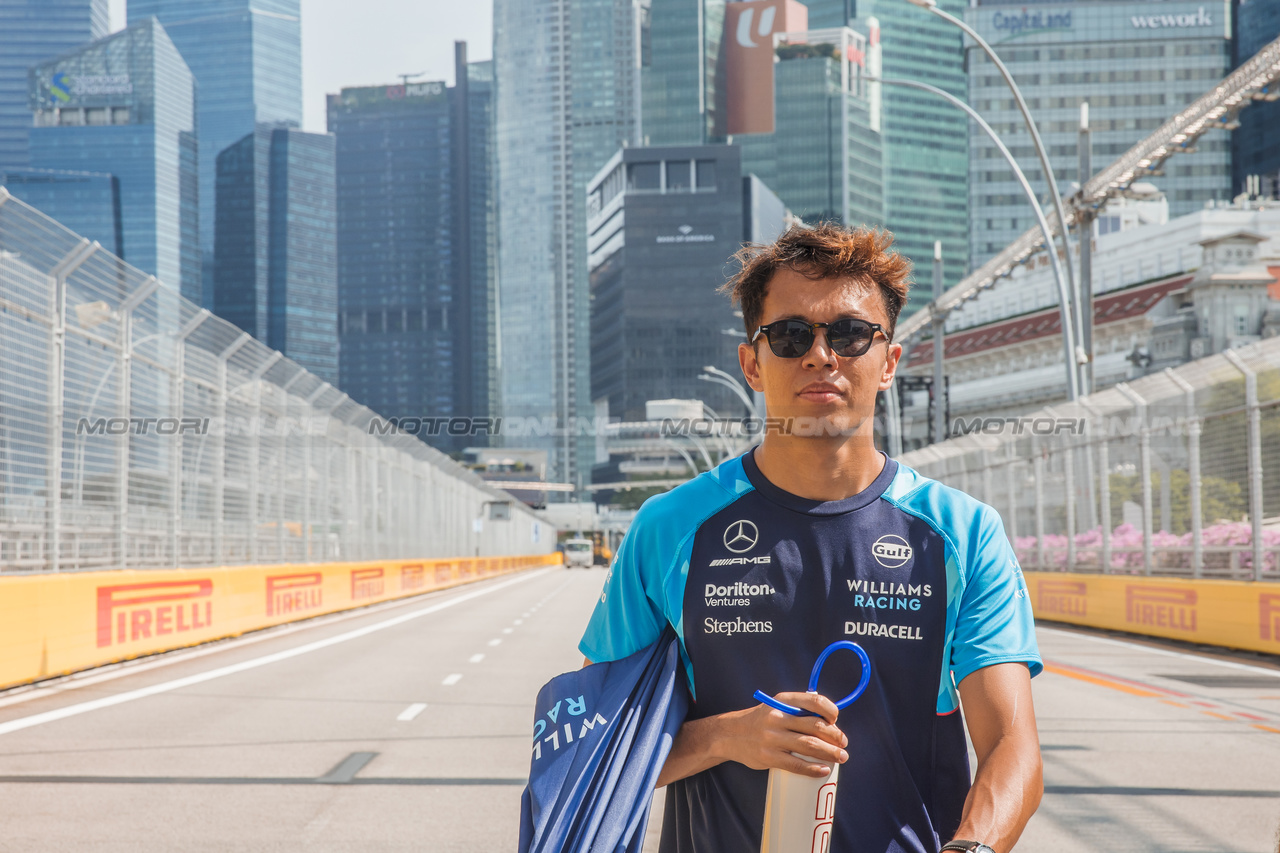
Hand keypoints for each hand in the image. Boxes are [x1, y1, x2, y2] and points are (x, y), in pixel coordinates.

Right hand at [713, 691, 848, 777]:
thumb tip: (830, 724)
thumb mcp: (776, 707)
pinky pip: (795, 764)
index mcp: (782, 701)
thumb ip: (798, 710)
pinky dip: (812, 768)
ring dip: (830, 753)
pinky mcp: (768, 757)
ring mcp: (771, 738)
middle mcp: (777, 717)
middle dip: (835, 736)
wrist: (729, 734)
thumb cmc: (761, 721)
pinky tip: (823, 770)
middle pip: (815, 726)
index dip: (830, 711)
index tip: (836, 720)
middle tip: (843, 744)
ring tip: (841, 757)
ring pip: (809, 746)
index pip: (814, 700)